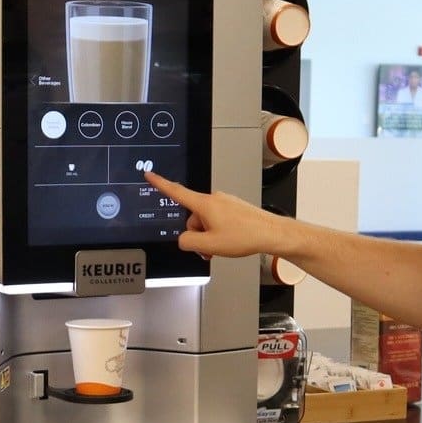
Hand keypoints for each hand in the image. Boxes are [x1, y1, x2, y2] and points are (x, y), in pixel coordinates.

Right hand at [144, 173, 285, 259]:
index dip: (160, 184)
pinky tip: (231, 240)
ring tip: (224, 245)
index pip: (176, 192)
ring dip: (210, 236)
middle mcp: (214, 199)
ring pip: (206, 221)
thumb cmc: (246, 235)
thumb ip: (188, 241)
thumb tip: (184, 239)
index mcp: (205, 204)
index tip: (150, 174)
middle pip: (193, 218)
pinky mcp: (233, 208)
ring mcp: (225, 203)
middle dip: (198, 234)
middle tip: (211, 247)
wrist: (271, 233)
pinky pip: (218, 221)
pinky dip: (219, 233)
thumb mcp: (209, 245)